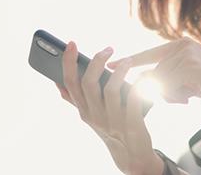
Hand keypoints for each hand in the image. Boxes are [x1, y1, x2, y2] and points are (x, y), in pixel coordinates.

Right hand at [57, 41, 162, 174]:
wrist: (131, 155)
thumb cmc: (111, 129)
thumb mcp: (90, 116)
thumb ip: (75, 100)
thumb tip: (57, 82)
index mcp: (83, 111)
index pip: (70, 84)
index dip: (68, 62)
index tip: (72, 43)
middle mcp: (95, 116)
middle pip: (89, 84)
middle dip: (97, 61)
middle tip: (108, 49)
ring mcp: (113, 122)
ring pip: (111, 90)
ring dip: (119, 71)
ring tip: (127, 61)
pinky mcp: (132, 125)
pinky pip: (134, 100)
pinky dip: (139, 85)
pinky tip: (142, 76)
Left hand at [107, 37, 200, 108]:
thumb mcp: (187, 81)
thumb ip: (167, 79)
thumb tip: (142, 83)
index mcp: (180, 45)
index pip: (149, 54)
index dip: (130, 61)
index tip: (109, 65)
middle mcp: (181, 45)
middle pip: (154, 73)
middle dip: (164, 92)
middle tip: (183, 99)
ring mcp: (186, 53)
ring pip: (160, 80)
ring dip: (171, 96)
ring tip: (190, 98)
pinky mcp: (190, 65)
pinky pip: (167, 84)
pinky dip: (174, 95)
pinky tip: (190, 98)